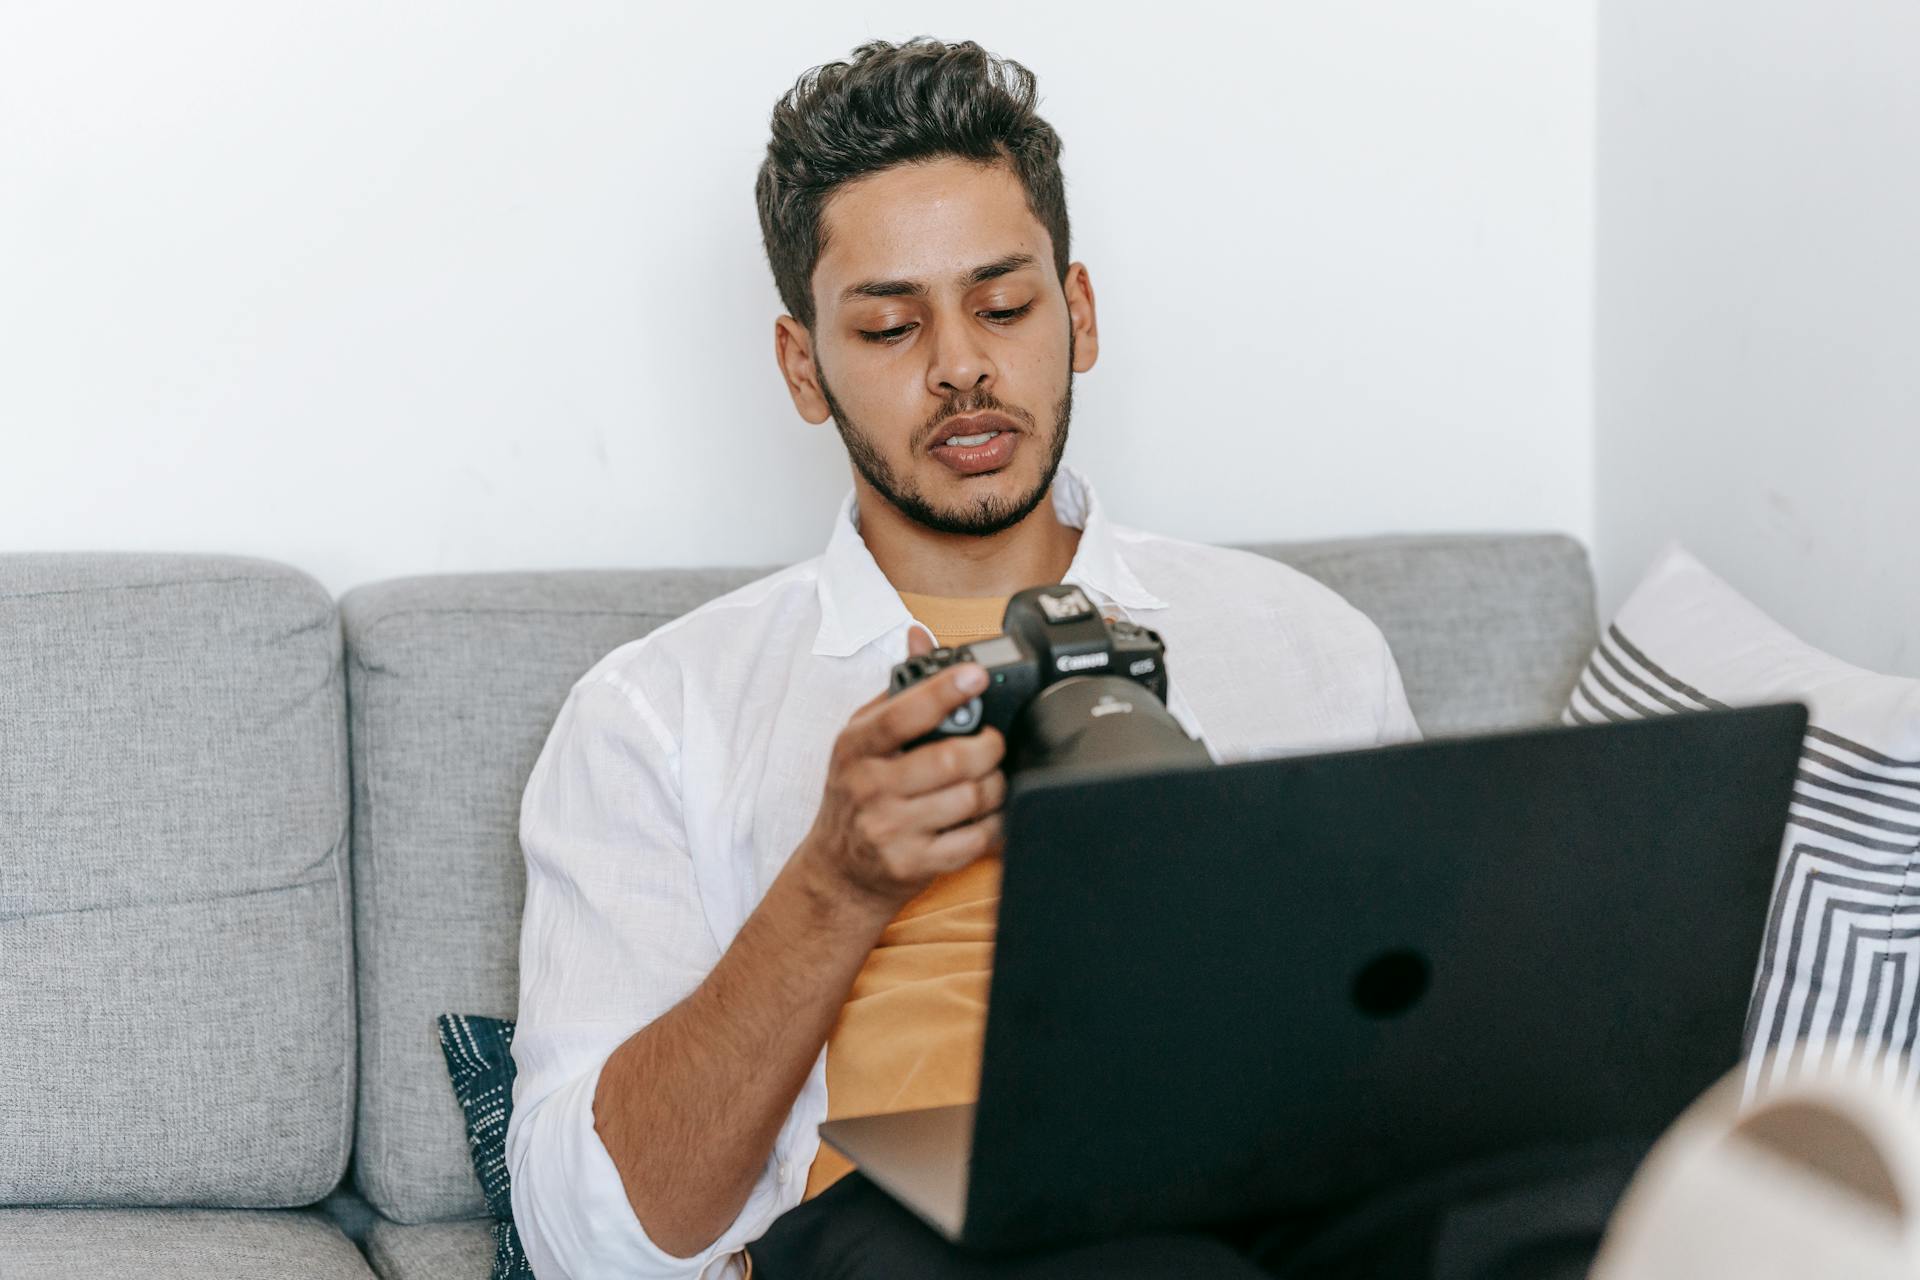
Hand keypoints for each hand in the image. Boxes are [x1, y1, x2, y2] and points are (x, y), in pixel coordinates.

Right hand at [801, 625, 1007, 911]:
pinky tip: (987, 814)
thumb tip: (919, 636)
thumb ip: (896, 691)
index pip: (903, 714)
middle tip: (993, 742)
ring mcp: (890, 829)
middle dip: (988, 747)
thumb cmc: (855, 796)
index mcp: (856, 746)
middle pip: (951, 760)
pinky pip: (974, 839)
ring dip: (995, 785)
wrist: (838, 871)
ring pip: (970, 798)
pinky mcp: (913, 864)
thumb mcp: (861, 739)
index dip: (945, 691)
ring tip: (990, 778)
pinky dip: (993, 824)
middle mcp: (869, 787)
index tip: (976, 676)